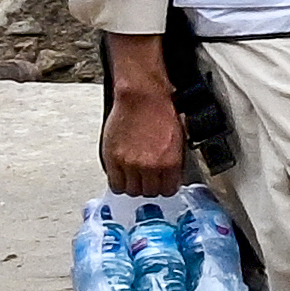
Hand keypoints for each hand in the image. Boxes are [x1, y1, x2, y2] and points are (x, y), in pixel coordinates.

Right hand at [101, 78, 188, 196]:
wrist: (142, 98)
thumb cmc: (160, 112)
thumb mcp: (177, 140)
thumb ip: (173, 163)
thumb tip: (170, 177)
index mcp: (170, 163)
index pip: (168, 191)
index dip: (164, 187)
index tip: (161, 183)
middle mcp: (150, 166)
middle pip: (149, 193)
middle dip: (148, 186)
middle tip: (146, 179)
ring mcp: (129, 164)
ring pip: (131, 191)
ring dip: (132, 185)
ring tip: (134, 176)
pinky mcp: (112, 159)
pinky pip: (114, 183)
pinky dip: (118, 181)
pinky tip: (122, 174)